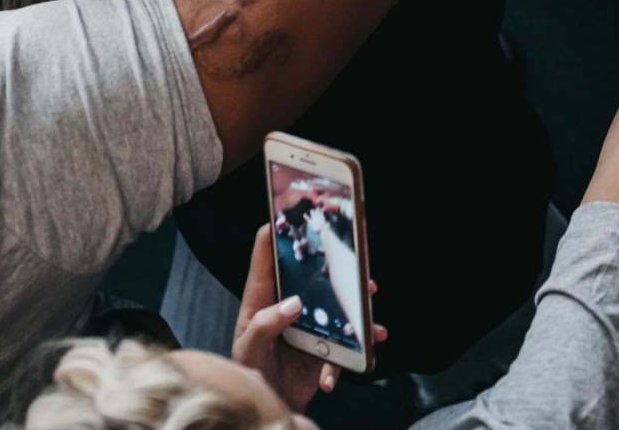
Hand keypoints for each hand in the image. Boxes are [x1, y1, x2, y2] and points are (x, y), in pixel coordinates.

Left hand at [230, 226, 387, 407]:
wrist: (266, 412)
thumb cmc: (247, 377)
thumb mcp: (248, 351)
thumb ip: (266, 325)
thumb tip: (294, 303)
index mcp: (262, 300)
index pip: (266, 258)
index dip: (274, 231)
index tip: (287, 209)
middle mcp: (287, 307)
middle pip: (312, 274)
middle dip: (336, 265)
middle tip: (355, 259)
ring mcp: (308, 326)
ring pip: (337, 305)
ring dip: (358, 306)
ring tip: (370, 306)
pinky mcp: (323, 348)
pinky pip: (346, 342)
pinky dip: (357, 348)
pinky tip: (363, 351)